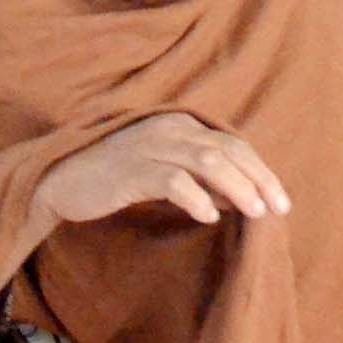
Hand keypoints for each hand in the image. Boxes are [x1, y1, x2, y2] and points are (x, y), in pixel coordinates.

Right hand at [30, 112, 289, 236]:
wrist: (60, 179)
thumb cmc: (118, 177)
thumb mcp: (165, 172)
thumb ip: (202, 178)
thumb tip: (242, 199)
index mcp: (181, 125)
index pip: (234, 144)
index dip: (261, 171)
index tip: (282, 201)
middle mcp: (169, 129)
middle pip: (227, 150)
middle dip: (258, 180)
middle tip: (278, 210)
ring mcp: (148, 146)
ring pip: (206, 161)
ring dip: (236, 187)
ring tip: (255, 213)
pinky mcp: (129, 169)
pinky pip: (171, 180)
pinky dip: (195, 198)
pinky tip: (209, 217)